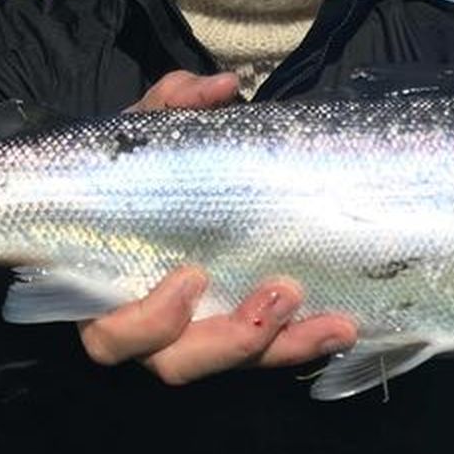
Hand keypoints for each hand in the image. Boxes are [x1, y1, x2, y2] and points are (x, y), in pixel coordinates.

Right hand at [82, 70, 358, 383]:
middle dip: (232, 339)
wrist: (158, 190)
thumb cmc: (136, 172)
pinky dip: (304, 343)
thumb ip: (172, 106)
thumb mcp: (145, 133)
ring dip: (283, 347)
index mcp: (107, 292)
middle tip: (284, 292)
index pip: (113, 335)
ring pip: (233, 365)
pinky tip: (345, 325)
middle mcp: (151, 331)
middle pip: (178, 364)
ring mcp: (199, 338)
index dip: (149, 322)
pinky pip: (269, 354)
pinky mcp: (242, 336)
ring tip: (334, 322)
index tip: (192, 277)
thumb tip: (220, 88)